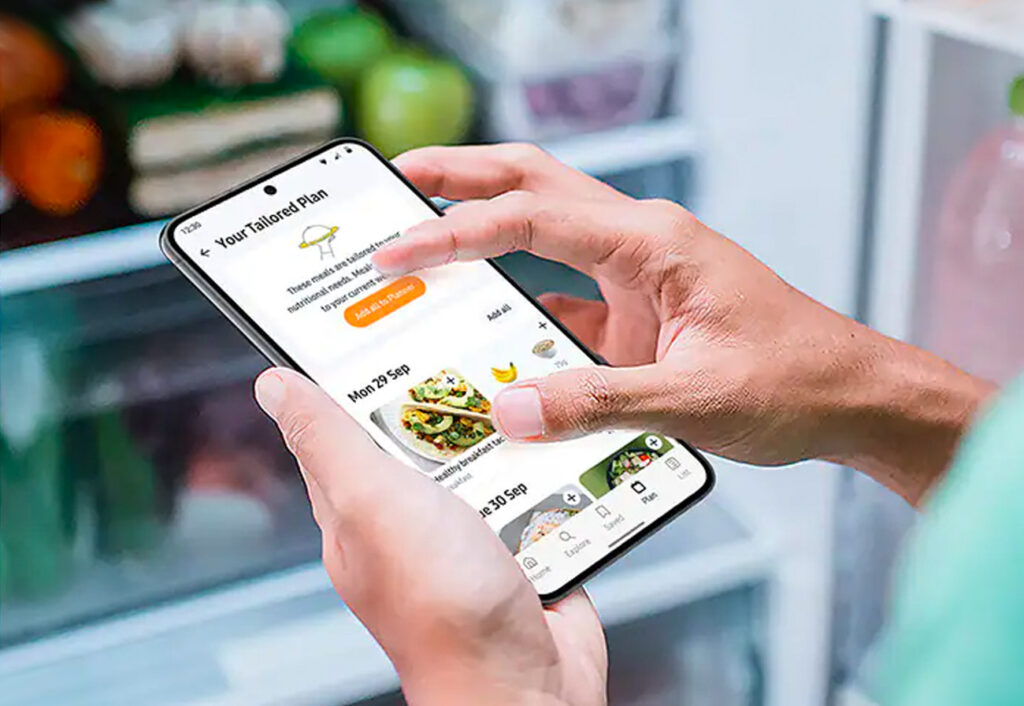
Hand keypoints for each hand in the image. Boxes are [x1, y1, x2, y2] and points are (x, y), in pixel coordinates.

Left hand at [254, 368, 606, 705]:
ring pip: (484, 453)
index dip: (351, 371)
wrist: (529, 683)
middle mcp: (409, 517)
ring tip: (523, 399)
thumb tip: (274, 385)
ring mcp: (468, 530)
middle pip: (422, 431)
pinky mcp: (521, 539)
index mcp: (357, 508)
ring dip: (506, 430)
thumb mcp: (373, 504)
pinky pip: (534, 483)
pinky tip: (559, 445)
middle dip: (449, 395)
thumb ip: (330, 441)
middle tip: (471, 349)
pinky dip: (548, 465)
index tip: (375, 320)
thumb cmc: (444, 608)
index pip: (340, 423)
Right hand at [375, 144, 994, 505]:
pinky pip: (561, 296)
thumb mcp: (693, 399)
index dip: (456, 232)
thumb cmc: (793, 381)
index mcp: (653, 243)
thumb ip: (597, 404)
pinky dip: (517, 303)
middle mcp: (640, 243)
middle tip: (396, 177)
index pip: (533, 219)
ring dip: (484, 224)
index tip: (399, 250)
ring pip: (544, 229)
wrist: (851, 396)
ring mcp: (636, 276)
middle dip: (462, 175)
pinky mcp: (635, 314)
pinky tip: (482, 325)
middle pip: (535, 184)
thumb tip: (511, 412)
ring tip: (422, 229)